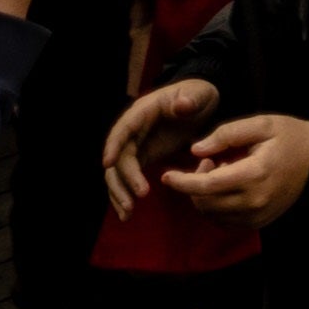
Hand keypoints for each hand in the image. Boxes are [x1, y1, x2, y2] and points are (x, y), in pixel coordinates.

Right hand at [100, 79, 218, 218]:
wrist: (200, 103)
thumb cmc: (198, 95)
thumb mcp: (199, 95)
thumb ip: (190, 100)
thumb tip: (180, 106)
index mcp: (143, 112)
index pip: (123, 129)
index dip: (114, 145)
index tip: (108, 163)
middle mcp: (133, 130)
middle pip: (118, 157)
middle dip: (122, 180)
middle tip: (132, 202)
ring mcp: (135, 145)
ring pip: (118, 172)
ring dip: (119, 193)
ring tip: (127, 214)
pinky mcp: (141, 157)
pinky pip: (127, 177)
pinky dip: (125, 194)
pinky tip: (127, 213)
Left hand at [162, 110, 308, 226]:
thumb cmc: (290, 136)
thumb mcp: (261, 124)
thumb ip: (226, 134)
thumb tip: (196, 150)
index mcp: (254, 174)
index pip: (206, 186)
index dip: (182, 182)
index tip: (167, 175)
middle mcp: (254, 200)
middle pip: (205, 203)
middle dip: (194, 184)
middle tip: (207, 161)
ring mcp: (257, 215)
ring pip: (211, 215)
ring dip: (203, 196)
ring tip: (219, 172)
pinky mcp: (258, 222)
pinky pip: (224, 222)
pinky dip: (214, 207)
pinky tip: (224, 189)